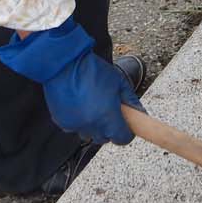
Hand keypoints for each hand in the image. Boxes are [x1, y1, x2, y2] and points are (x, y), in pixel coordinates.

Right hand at [0, 19, 143, 144]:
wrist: (64, 64)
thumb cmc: (93, 70)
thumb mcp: (118, 82)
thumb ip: (130, 100)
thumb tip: (139, 112)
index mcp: (108, 116)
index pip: (122, 138)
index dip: (126, 133)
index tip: (126, 125)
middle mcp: (91, 125)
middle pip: (105, 138)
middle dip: (109, 129)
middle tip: (109, 112)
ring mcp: (76, 125)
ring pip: (89, 134)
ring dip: (93, 126)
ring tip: (93, 107)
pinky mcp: (62, 122)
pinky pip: (74, 128)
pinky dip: (78, 121)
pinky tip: (79, 105)